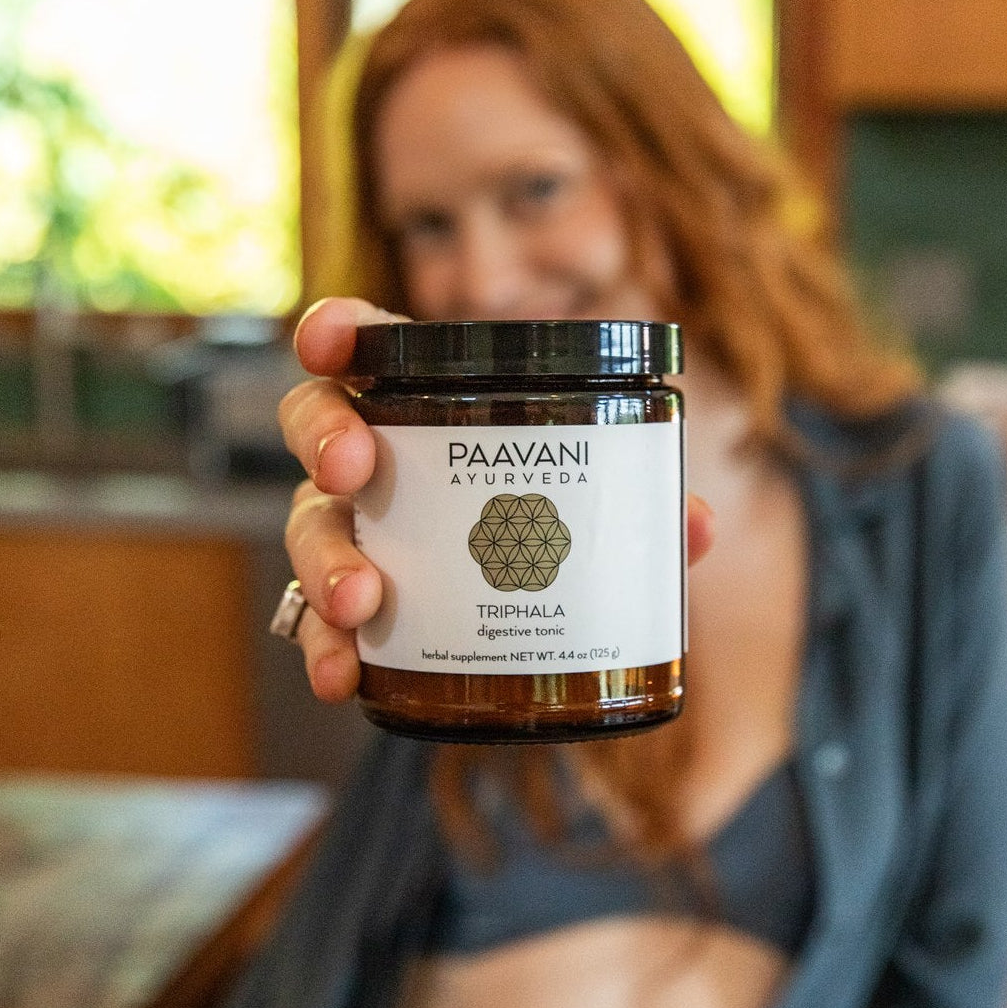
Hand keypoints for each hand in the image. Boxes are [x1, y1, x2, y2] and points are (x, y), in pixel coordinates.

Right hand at [280, 298, 715, 704]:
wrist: (530, 634)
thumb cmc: (551, 538)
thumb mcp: (602, 516)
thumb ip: (644, 513)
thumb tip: (695, 526)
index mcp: (431, 412)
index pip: (368, 346)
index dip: (337, 330)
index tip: (328, 342)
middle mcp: (375, 465)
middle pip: (316, 423)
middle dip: (325, 438)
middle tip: (354, 471)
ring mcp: (354, 534)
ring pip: (311, 527)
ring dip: (327, 560)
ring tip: (360, 601)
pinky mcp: (349, 611)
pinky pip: (317, 625)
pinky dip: (325, 650)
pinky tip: (341, 676)